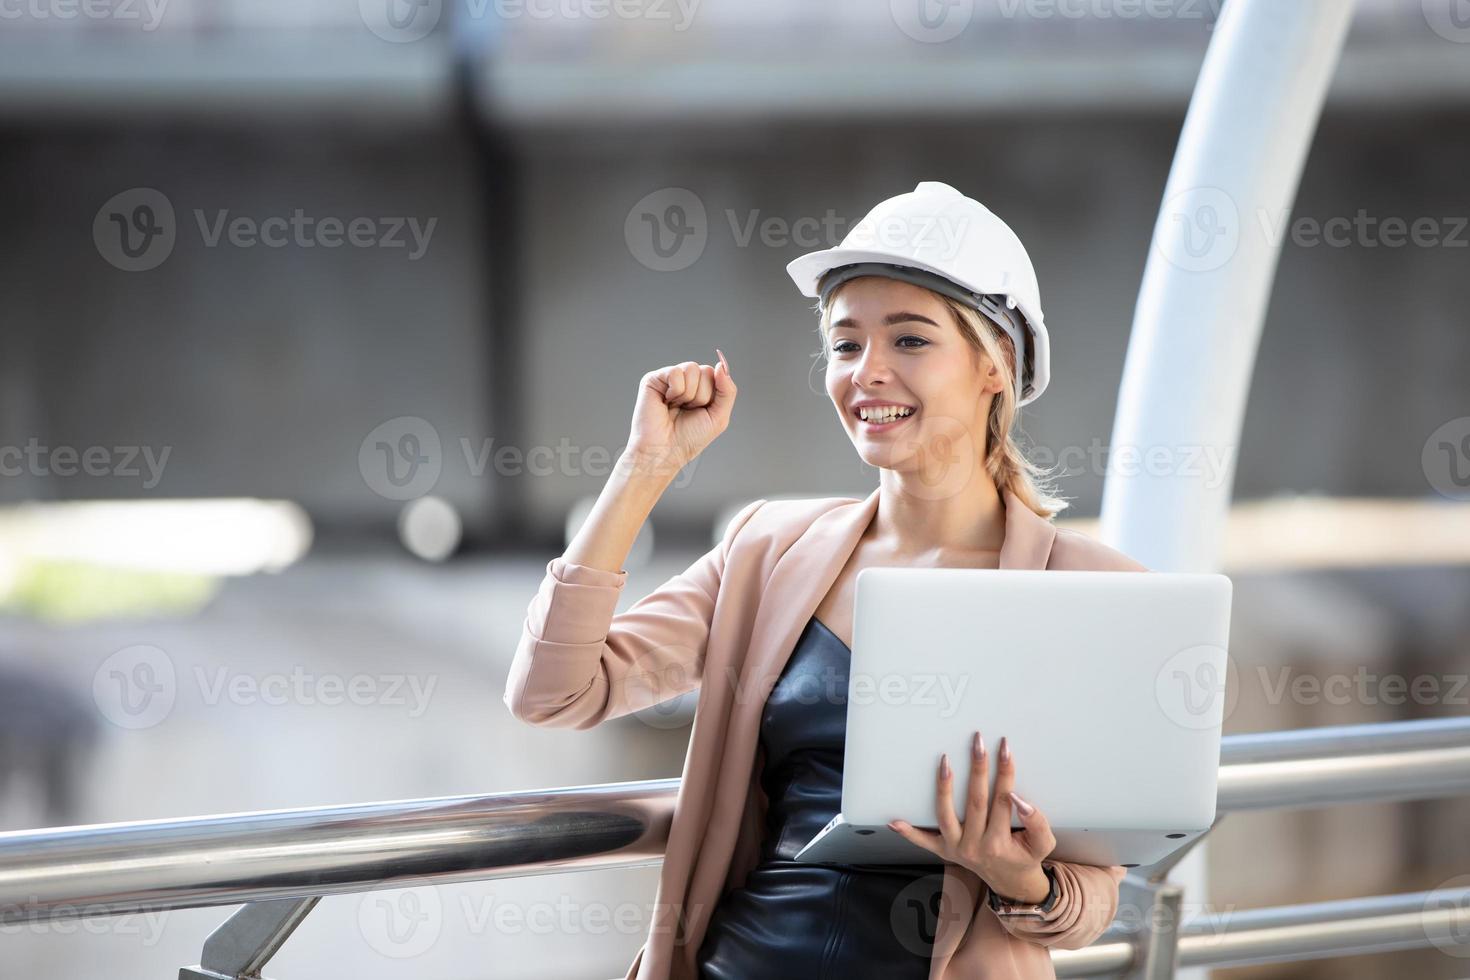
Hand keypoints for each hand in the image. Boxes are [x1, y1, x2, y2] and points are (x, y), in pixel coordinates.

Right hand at [623, 350, 736, 479]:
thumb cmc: (690, 438)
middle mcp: (686, 380)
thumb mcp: (719, 416)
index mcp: (702, 388)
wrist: (665, 451)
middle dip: (701, 396)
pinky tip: (666, 402)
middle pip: (706, 370)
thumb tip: (722, 364)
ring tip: (677, 407)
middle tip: (687, 411)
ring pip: (691, 369)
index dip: (713, 396)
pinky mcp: (654, 379)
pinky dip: (675, 392)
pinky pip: (675, 372)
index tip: (701, 411)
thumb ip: (727, 390)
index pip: (717, 374)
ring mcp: (669, 378)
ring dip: (688, 395)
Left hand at [888, 731, 1056, 903]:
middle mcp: (974, 846)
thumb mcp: (1043, 845)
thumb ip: (1037, 822)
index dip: (1005, 772)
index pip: (1003, 800)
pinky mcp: (943, 851)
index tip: (1005, 747)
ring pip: (945, 815)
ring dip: (944, 787)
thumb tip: (1018, 798)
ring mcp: (955, 849)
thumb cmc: (1026, 858)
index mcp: (999, 843)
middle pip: (975, 801)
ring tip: (945, 761)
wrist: (1012, 883)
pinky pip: (923, 842)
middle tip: (978, 742)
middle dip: (978, 768)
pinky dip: (909, 832)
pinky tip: (894, 819)